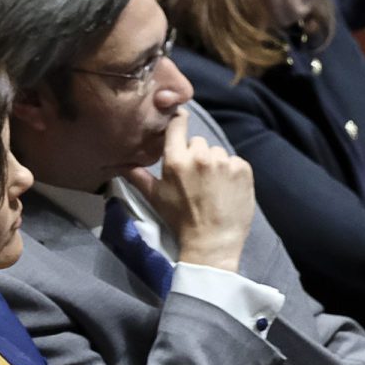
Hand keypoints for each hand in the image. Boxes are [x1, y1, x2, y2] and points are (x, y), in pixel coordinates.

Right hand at [124, 109, 253, 273]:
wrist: (212, 241)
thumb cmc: (180, 220)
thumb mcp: (155, 198)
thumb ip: (138, 177)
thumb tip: (122, 164)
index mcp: (176, 160)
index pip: (177, 125)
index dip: (179, 122)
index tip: (180, 122)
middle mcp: (200, 156)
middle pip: (198, 142)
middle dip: (196, 155)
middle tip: (196, 178)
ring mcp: (224, 162)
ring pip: (217, 152)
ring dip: (215, 164)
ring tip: (212, 186)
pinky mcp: (243, 169)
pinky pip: (236, 161)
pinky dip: (232, 172)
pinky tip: (227, 189)